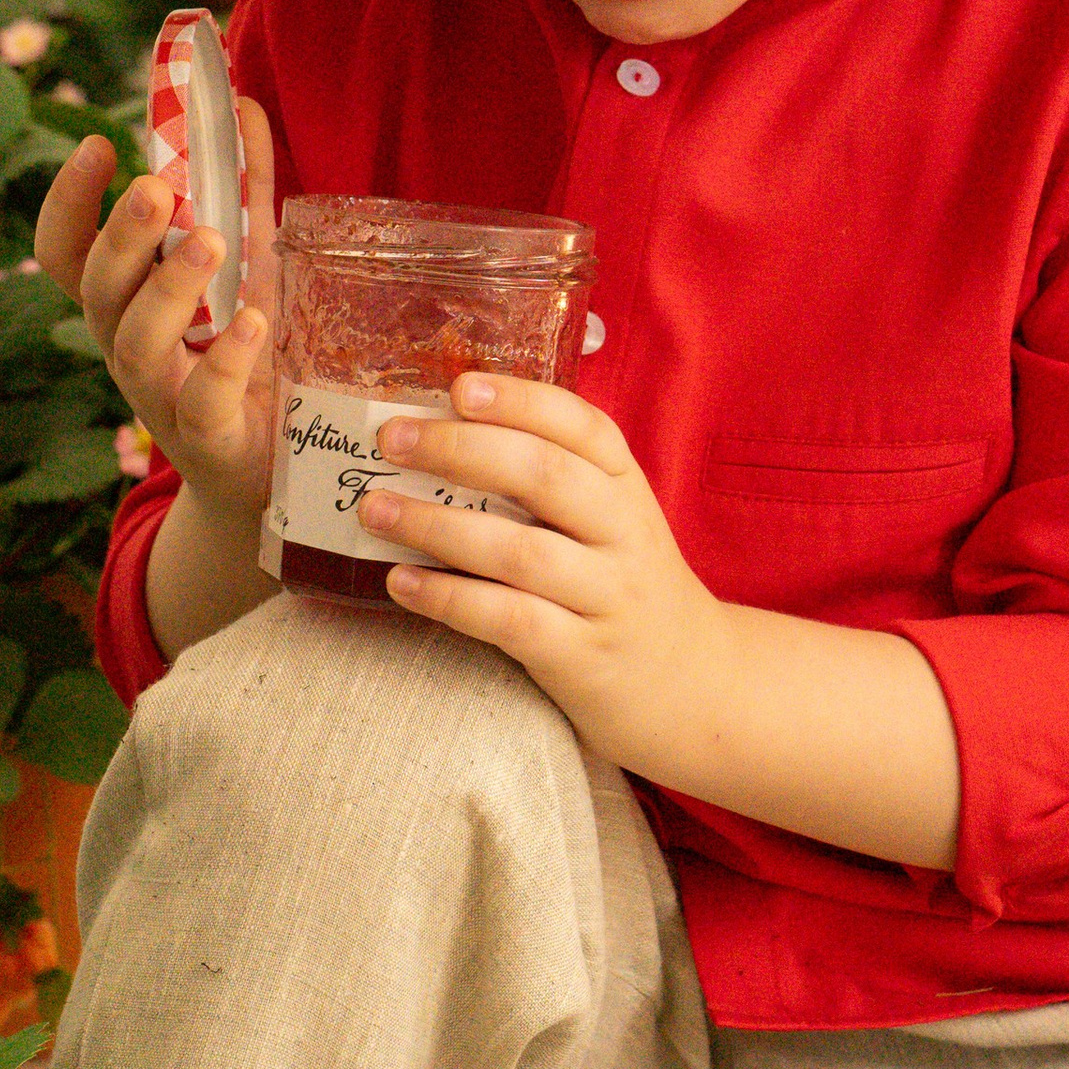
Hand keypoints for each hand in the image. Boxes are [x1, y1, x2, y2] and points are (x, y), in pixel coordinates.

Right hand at [33, 105, 278, 528]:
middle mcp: (127, 346)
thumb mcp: (248, 262)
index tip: (99, 146)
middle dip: (122, 234)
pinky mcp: (207, 440)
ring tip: (210, 241)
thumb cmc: (242, 352)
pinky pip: (203, 401)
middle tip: (155, 187)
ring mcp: (162, 397)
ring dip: (169, 287)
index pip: (65, 252)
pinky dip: (223, 361)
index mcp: (124, 301)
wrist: (267, 470)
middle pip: (99, 288)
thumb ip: (244, 187)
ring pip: (138, 343)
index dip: (69, 201)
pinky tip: (249, 321)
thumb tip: (241, 102)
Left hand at [358, 374, 732, 774]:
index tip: (461, 387)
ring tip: (374, 508)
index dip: (521, 402)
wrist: (694, 682)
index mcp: (625, 485)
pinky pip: (509, 620)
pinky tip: (401, 582)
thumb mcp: (611, 518)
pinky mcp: (581, 656)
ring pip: (518, 550)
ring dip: (436, 525)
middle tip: (392, 438)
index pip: (581, 427)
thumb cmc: (624, 582)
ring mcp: (605, 596)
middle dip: (460, 450)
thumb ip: (551, 477)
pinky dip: (449, 599)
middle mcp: (622, 533)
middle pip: (544, 476)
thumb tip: (443, 427)